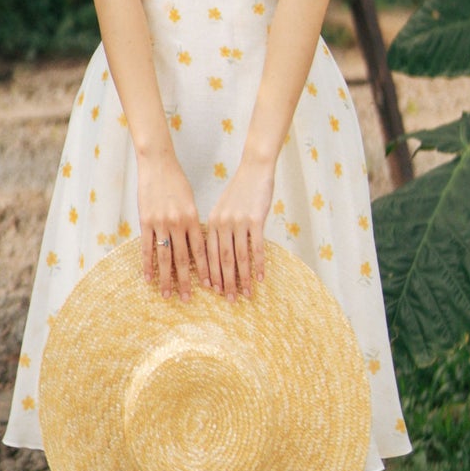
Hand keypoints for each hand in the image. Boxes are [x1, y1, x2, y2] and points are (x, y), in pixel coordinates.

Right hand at [138, 153, 210, 299]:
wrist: (158, 163)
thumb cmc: (176, 180)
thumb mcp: (190, 201)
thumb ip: (192, 222)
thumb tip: (195, 242)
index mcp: (193, 218)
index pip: (201, 250)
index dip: (206, 270)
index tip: (210, 286)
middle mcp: (178, 224)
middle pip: (184, 259)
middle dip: (186, 281)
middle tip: (187, 300)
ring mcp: (161, 223)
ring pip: (165, 257)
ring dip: (166, 278)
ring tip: (167, 295)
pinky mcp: (145, 221)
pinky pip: (146, 247)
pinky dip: (146, 264)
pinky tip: (148, 278)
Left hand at [205, 157, 272, 298]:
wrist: (254, 169)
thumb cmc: (240, 190)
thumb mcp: (223, 208)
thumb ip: (219, 228)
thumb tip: (217, 251)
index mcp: (211, 222)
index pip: (209, 254)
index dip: (210, 274)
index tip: (212, 291)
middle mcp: (222, 223)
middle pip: (222, 259)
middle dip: (225, 283)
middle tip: (228, 301)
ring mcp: (239, 222)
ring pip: (239, 257)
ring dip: (242, 279)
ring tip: (246, 295)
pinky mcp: (256, 220)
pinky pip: (257, 247)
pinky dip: (258, 264)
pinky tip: (261, 278)